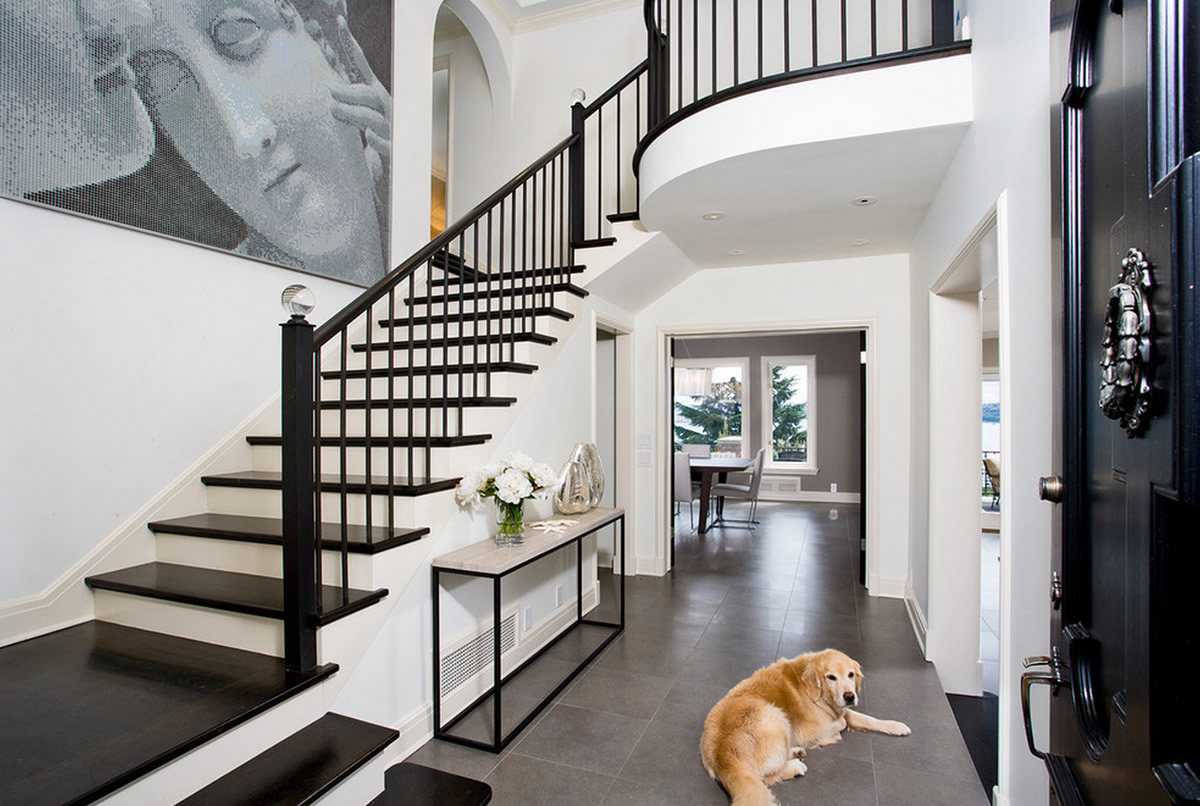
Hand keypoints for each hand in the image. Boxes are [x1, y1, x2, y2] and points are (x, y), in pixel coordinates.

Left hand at [328, 15, 390, 186]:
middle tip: (329, 91)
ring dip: (354, 112)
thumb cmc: (376, 135)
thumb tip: (330, 87)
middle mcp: (387, 109)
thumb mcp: (362, 113)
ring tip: (335, 111)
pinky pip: (386, 143)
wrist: (399, 162)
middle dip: (349, 91)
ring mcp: (392, 129)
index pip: (364, 68)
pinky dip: (377, 139)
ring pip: (373, 117)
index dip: (353, 47)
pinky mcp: (394, 150)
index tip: (340, 24)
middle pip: (370, 94)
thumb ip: (350, 99)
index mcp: (378, 95)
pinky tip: (369, 134)